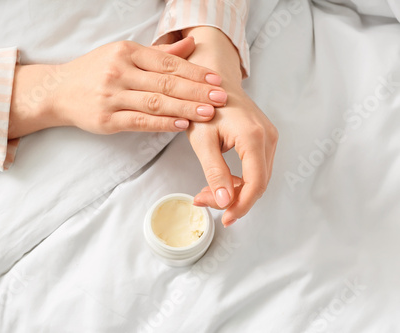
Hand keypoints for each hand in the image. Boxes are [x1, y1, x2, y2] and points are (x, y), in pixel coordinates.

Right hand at [9, 37, 226, 137]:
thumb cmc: (94, 72)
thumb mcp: (123, 55)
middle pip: (165, 83)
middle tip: (220, 98)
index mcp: (126, 52)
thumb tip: (191, 45)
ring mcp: (111, 96)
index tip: (215, 80)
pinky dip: (162, 124)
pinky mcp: (106, 120)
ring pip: (155, 103)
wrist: (58, 91)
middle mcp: (119, 71)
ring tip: (208, 113)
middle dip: (196, 91)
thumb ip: (158, 54)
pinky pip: (139, 121)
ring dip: (185, 109)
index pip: (167, 63)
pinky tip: (181, 125)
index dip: (194, 72)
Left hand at [181, 27, 277, 226]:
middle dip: (234, 199)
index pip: (255, 183)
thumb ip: (215, 172)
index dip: (242, 205)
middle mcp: (268, 138)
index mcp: (254, 137)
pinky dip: (240, 179)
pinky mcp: (265, 139)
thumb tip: (225, 201)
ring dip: (236, 190)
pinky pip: (257, 168)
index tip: (226, 219)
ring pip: (258, 178)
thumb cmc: (205, 107)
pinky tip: (220, 180)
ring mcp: (269, 138)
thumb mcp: (203, 141)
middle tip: (204, 201)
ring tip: (207, 191)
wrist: (214, 82)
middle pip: (258, 183)